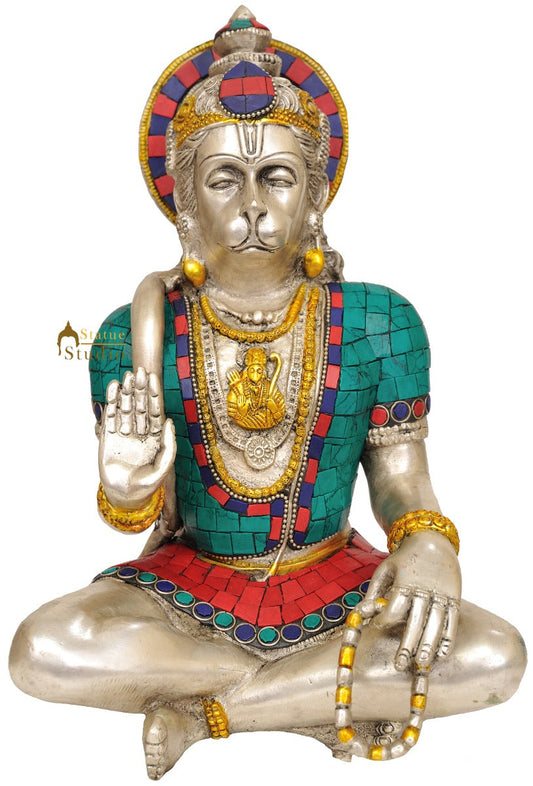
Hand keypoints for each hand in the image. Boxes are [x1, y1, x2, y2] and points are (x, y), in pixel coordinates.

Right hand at [98, 367, 175, 508]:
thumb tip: (170, 421)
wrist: (125, 496)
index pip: (155, 410)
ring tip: (126, 376)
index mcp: (155, 435)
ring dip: (125, 391)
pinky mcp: (108, 437)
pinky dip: (111, 402)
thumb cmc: (147, 484)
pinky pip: (110, 416)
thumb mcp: (163, 466)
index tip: (153, 377)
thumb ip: (169, 445)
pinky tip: (112, 388)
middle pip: (140, 405)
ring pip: (125, 408)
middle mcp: (140, 431)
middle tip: (139, 370)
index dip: (154, 393)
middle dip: (140, 388)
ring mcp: (124, 433)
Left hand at [365, 530, 460, 670]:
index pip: (394, 608)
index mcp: (405, 582)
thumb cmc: (404, 558)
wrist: (433, 540)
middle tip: (399, 665)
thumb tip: (360, 613)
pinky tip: (441, 654)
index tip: (378, 629)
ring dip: (428, 646)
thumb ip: (373, 591)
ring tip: (421, 664)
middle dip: (407, 645)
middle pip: (415, 622)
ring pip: (435, 625)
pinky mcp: (454, 598)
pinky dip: (447, 639)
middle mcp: (424, 590)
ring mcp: (441, 595)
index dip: (385, 621)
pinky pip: (452, 623)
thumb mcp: (385, 569)